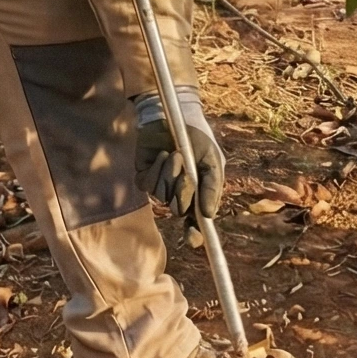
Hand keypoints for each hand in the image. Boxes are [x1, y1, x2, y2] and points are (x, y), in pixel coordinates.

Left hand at [133, 87, 224, 220]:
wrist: (175, 118)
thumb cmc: (197, 139)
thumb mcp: (212, 161)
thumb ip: (212, 187)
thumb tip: (208, 215)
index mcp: (197, 195)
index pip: (195, 222)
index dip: (194, 233)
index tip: (194, 239)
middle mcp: (177, 195)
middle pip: (178, 209)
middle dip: (183, 191)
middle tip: (187, 173)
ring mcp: (160, 187)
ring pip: (162, 195)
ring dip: (170, 173)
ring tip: (174, 154)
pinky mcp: (144, 177)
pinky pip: (148, 184)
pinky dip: (157, 167)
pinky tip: (161, 155)